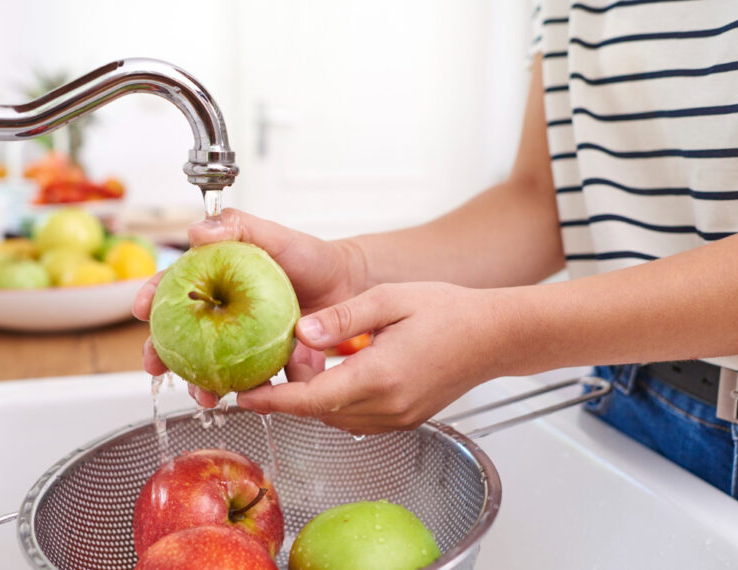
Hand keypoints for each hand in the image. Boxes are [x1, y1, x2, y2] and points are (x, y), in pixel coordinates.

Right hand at [133, 208, 366, 404]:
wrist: (348, 285)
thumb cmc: (309, 257)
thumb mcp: (275, 236)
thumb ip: (238, 226)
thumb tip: (197, 230)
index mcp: (215, 280)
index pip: (174, 287)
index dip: (152, 297)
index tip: (140, 308)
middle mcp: (222, 313)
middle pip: (181, 335)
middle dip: (161, 354)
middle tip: (153, 366)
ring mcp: (241, 340)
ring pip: (210, 365)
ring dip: (199, 384)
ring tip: (202, 394)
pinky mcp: (265, 362)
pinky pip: (251, 381)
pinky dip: (248, 393)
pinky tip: (246, 399)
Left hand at [236, 282, 527, 433]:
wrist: (495, 336)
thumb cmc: (449, 311)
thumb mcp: (389, 299)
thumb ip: (342, 317)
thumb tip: (300, 331)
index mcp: (380, 376)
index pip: (312, 400)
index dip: (272, 400)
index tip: (242, 396)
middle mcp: (387, 406)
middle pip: (318, 411)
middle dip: (290, 391)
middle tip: (276, 359)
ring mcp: (397, 419)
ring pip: (335, 418)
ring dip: (313, 396)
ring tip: (305, 361)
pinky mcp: (403, 420)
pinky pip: (355, 418)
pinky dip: (336, 401)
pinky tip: (337, 372)